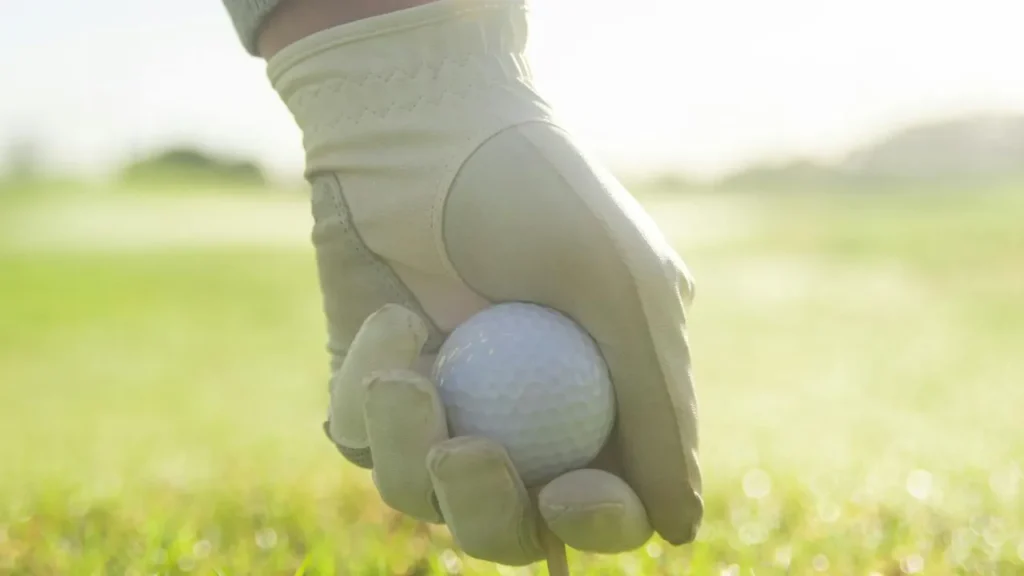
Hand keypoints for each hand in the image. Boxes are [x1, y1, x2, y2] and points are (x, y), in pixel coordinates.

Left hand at [312, 121, 701, 565]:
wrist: (430, 125)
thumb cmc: (541, 196)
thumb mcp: (624, 291)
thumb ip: (657, 408)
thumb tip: (681, 528)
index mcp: (598, 400)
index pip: (607, 501)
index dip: (595, 520)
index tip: (569, 492)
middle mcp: (520, 415)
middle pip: (507, 524)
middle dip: (486, 509)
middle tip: (467, 453)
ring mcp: (444, 404)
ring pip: (419, 494)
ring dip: (409, 447)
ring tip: (408, 373)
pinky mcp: (371, 386)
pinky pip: (358, 436)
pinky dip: (369, 392)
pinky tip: (392, 320)